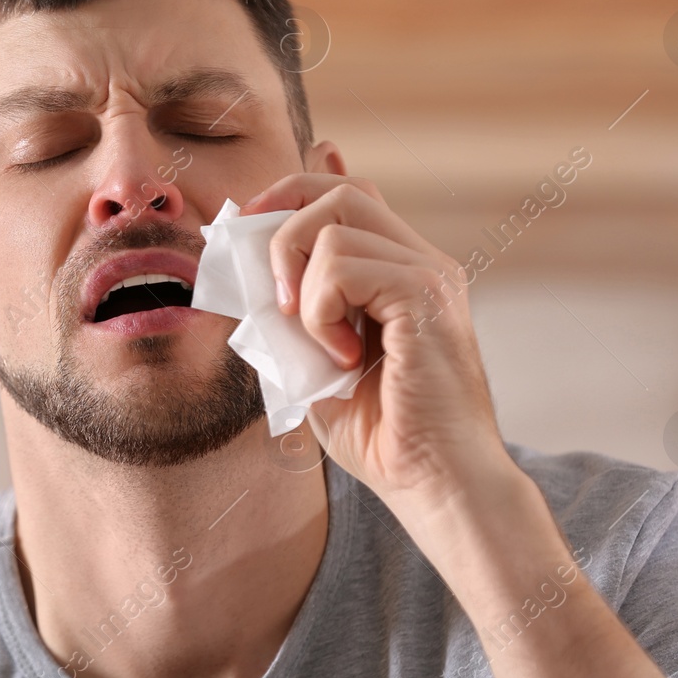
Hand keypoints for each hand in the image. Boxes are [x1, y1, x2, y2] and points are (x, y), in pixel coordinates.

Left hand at [241, 175, 512, 509]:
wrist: (435, 485)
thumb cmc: (382, 436)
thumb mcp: (313, 363)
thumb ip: (288, 314)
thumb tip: (242, 270)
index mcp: (400, 271)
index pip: (345, 194)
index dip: (288, 198)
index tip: (247, 233)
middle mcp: (421, 261)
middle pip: (339, 191)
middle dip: (283, 230)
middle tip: (275, 299)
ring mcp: (429, 273)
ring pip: (333, 223)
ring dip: (302, 286)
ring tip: (323, 344)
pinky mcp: (426, 295)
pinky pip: (342, 267)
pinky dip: (321, 311)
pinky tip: (343, 356)